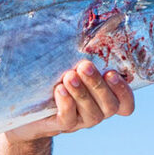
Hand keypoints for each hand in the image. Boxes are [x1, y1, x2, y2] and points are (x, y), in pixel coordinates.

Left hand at [7, 60, 134, 142]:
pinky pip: (68, 119)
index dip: (123, 91)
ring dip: (82, 93)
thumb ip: (83, 57)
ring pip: (91, 113)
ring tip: (69, 76)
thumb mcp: (71, 66)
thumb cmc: (55, 78)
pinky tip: (60, 90)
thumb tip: (88, 29)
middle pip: (109, 105)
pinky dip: (66, 104)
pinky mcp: (61, 126)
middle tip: (85, 66)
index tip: (111, 73)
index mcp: (106, 98)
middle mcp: (98, 112)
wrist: (27, 105)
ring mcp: (81, 121)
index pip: (126, 103)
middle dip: (98, 85)